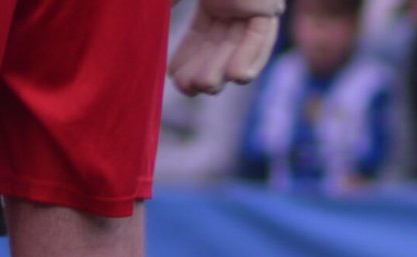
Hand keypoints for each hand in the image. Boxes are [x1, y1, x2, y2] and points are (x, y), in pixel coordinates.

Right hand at [169, 0, 283, 95]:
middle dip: (204, 70)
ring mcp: (253, 6)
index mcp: (215, 1)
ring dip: (223, 69)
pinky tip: (237, 76)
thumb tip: (149, 31)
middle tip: (187, 88)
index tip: (173, 77)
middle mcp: (236, 6)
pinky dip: (248, 55)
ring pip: (239, 46)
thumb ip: (168, 6)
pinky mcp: (267, 7)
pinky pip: (259, 36)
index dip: (187, 58)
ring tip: (205, 86)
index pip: (201, 36)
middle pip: (221, 47)